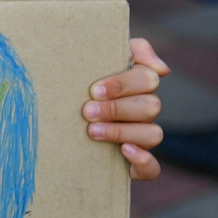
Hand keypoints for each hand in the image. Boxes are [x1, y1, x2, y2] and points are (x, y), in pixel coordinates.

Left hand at [82, 38, 168, 181]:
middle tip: (86, 111)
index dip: (122, 85)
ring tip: (92, 131)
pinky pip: (153, 168)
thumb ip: (135, 50)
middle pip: (151, 107)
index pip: (148, 79)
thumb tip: (162, 68)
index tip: (93, 90)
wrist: (55, 109)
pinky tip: (124, 151)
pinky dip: (144, 161)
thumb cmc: (82, 77)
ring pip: (154, 135)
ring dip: (122, 132)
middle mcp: (145, 110)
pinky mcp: (135, 163)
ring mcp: (142, 137)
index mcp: (140, 83)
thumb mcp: (101, 55)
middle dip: (116, 109)